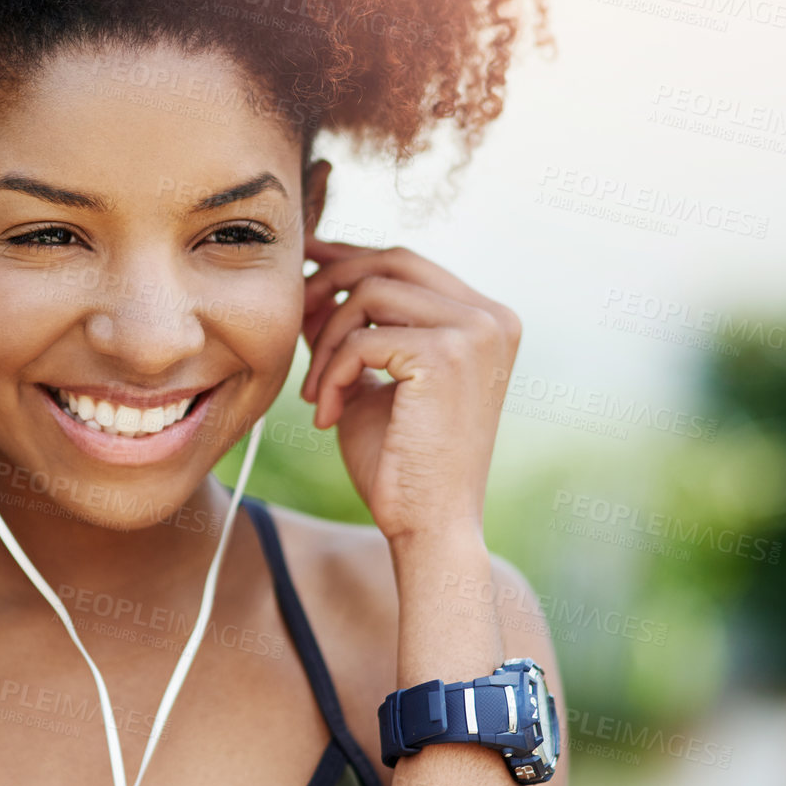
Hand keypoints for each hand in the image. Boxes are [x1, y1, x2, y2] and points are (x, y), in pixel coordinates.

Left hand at [298, 240, 520, 544]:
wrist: (429, 527)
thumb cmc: (401, 464)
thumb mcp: (371, 381)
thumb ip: (353, 331)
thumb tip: (314, 282)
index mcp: (487, 319)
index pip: (408, 263)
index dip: (349, 258)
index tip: (304, 263)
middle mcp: (493, 317)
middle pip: (391, 261)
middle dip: (331, 279)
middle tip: (293, 312)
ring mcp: (476, 331)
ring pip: (369, 294)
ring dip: (326, 342)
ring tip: (314, 393)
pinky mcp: (447, 354)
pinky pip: (362, 339)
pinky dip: (331, 372)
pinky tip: (326, 415)